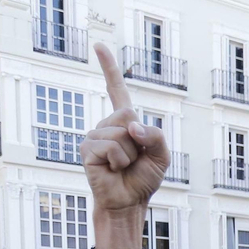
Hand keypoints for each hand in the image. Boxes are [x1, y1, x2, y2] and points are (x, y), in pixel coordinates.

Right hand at [82, 43, 168, 216]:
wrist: (128, 202)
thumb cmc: (143, 179)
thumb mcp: (161, 156)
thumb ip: (156, 136)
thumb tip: (132, 127)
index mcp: (125, 123)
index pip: (116, 90)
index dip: (108, 68)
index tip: (98, 46)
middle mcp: (107, 125)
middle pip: (128, 114)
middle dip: (138, 139)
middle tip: (133, 158)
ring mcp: (95, 135)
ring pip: (121, 134)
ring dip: (129, 154)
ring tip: (123, 166)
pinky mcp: (87, 149)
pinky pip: (110, 147)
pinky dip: (119, 161)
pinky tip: (112, 170)